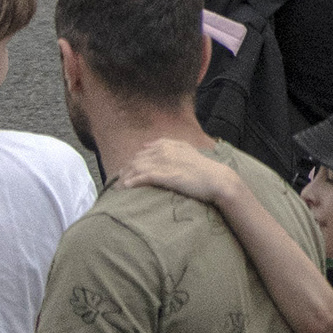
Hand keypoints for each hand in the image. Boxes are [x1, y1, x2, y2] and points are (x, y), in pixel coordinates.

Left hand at [121, 136, 237, 199]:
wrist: (216, 179)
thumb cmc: (203, 169)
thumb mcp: (187, 151)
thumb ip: (170, 146)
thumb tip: (149, 146)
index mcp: (169, 144)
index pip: (142, 152)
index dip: (132, 163)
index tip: (125, 173)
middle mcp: (165, 151)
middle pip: (136, 159)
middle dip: (124, 171)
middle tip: (116, 183)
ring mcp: (165, 162)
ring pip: (137, 168)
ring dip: (125, 178)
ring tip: (117, 188)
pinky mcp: (166, 174)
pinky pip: (143, 177)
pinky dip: (132, 182)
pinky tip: (126, 188)